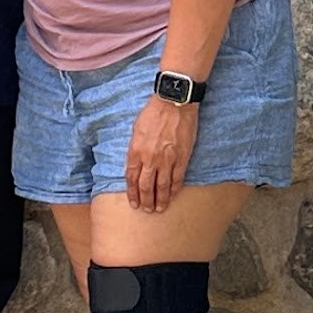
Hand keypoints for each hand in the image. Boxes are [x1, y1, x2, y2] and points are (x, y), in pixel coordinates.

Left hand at [125, 96, 193, 216]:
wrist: (173, 103)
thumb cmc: (153, 112)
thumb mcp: (136, 129)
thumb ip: (135, 148)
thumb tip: (135, 162)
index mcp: (135, 151)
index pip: (131, 178)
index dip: (132, 193)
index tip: (133, 202)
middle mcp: (150, 158)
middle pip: (145, 186)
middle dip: (145, 200)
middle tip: (146, 210)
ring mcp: (166, 160)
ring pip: (161, 186)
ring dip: (159, 200)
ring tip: (158, 209)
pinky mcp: (181, 158)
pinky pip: (177, 178)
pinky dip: (173, 189)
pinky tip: (171, 196)